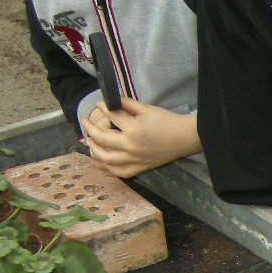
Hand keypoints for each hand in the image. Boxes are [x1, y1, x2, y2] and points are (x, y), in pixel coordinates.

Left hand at [82, 99, 201, 177]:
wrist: (185, 138)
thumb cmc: (168, 121)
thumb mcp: (147, 109)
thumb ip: (127, 104)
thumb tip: (112, 100)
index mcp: (132, 130)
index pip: (111, 117)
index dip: (103, 108)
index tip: (99, 104)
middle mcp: (130, 147)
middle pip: (102, 140)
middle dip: (91, 130)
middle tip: (86, 124)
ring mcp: (134, 160)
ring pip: (106, 159)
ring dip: (94, 151)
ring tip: (89, 143)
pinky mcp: (140, 168)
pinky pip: (119, 173)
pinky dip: (107, 170)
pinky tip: (101, 163)